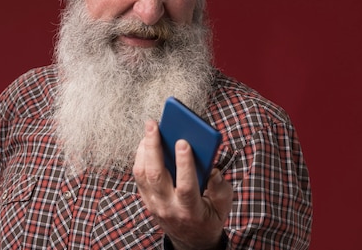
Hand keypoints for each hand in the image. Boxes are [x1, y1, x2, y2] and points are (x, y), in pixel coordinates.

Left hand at [133, 120, 232, 249]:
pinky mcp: (145, 198)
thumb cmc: (208, 218)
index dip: (184, 164)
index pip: (185, 187)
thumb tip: (211, 167)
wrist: (191, 241)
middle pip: (156, 175)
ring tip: (150, 129)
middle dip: (154, 147)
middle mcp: (168, 207)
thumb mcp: (223, 207)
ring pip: (142, 173)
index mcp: (191, 211)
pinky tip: (148, 141)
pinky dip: (141, 156)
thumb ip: (220, 187)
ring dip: (144, 148)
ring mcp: (153, 203)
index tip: (184, 142)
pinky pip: (138, 175)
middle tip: (154, 124)